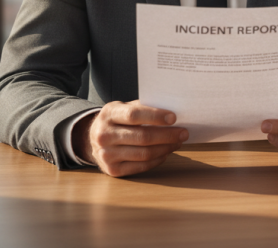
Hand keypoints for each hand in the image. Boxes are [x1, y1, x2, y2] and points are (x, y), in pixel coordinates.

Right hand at [72, 100, 188, 177]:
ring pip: (144, 153)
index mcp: (109, 114)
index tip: (174, 118)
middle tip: (184, 133)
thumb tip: (173, 113)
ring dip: (166, 148)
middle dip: (167, 135)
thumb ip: (144, 108)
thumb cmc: (118, 120)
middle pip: (142, 137)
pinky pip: (141, 166)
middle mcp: (104, 135)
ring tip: (177, 142)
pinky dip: (157, 159)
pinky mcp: (112, 170)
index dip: (155, 116)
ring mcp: (106, 154)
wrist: (93, 139)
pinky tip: (166, 152)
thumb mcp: (124, 107)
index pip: (134, 115)